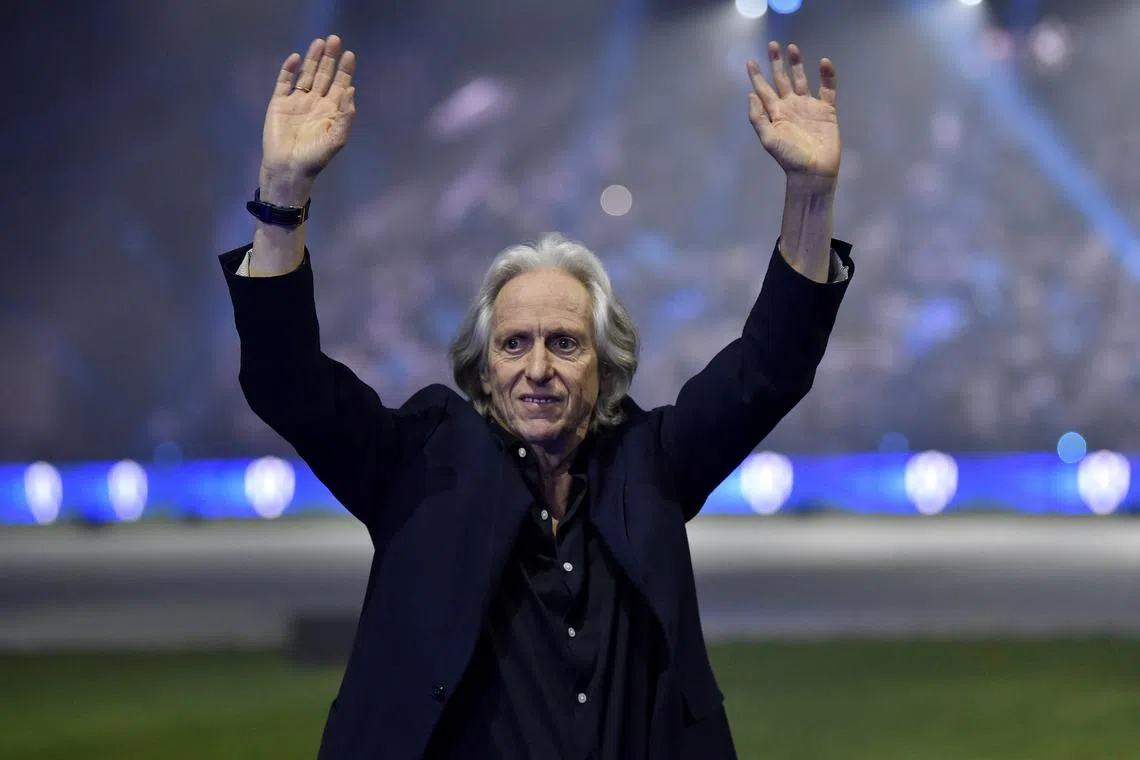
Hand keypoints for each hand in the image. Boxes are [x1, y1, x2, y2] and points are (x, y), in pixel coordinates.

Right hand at [260, 35, 356, 202]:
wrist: (289, 168)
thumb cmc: (315, 157)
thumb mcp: (336, 138)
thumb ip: (345, 115)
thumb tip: (351, 90)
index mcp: (331, 111)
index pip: (340, 85)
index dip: (344, 70)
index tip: (349, 55)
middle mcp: (315, 102)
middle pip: (324, 75)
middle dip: (329, 58)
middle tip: (334, 39)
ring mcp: (297, 101)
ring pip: (306, 74)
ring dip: (312, 59)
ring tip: (319, 42)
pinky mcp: (279, 103)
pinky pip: (285, 82)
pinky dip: (290, 69)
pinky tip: (296, 58)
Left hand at [747, 42, 839, 186]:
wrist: (813, 171)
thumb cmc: (789, 157)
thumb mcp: (768, 138)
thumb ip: (757, 117)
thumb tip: (750, 94)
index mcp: (775, 113)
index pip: (764, 90)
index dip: (757, 76)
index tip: (750, 60)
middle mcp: (791, 106)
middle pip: (782, 80)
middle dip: (777, 63)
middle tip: (772, 45)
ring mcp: (809, 107)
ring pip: (802, 79)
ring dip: (797, 64)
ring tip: (792, 47)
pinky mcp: (826, 110)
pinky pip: (828, 88)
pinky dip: (827, 75)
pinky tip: (824, 62)